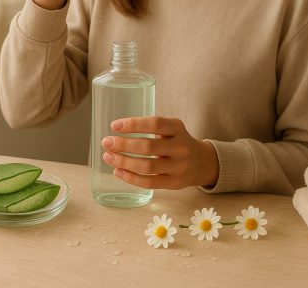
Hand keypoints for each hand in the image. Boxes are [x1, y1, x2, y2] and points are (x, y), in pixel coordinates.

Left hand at [101, 116, 218, 189]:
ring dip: (124, 162)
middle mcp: (180, 147)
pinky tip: (118, 171)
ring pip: (147, 166)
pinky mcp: (174, 183)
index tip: (114, 126)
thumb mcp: (171, 128)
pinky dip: (131, 177)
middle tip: (106, 142)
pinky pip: (149, 182)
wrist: (201, 162)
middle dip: (123, 144)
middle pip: (148, 146)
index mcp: (177, 128)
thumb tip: (117, 131)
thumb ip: (151, 128)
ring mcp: (178, 166)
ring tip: (108, 157)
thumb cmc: (177, 141)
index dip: (134, 124)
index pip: (155, 123)